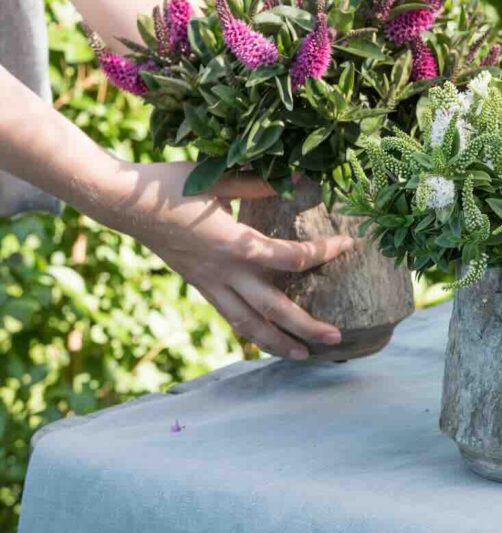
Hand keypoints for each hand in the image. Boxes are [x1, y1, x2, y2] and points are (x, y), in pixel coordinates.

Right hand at [105, 162, 350, 359]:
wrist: (122, 203)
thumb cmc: (170, 185)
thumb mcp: (217, 178)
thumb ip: (258, 184)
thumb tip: (299, 177)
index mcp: (234, 244)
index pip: (289, 257)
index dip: (322, 253)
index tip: (348, 245)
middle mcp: (224, 272)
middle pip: (274, 309)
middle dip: (306, 326)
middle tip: (336, 338)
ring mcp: (210, 283)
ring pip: (249, 324)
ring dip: (278, 343)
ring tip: (304, 356)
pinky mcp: (199, 286)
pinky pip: (230, 316)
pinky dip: (251, 332)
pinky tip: (267, 339)